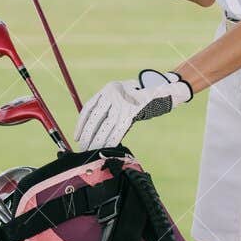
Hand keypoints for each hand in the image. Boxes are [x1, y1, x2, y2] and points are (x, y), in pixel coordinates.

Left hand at [74, 70, 192, 148]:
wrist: (163, 90)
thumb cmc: (140, 96)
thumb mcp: (122, 95)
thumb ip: (109, 107)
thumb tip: (93, 129)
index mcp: (108, 89)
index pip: (89, 108)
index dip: (81, 124)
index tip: (77, 137)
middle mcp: (113, 94)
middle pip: (95, 119)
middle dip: (88, 136)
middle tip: (83, 149)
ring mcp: (123, 103)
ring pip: (106, 126)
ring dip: (98, 141)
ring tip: (92, 151)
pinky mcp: (132, 111)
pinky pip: (119, 130)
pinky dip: (112, 140)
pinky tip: (107, 148)